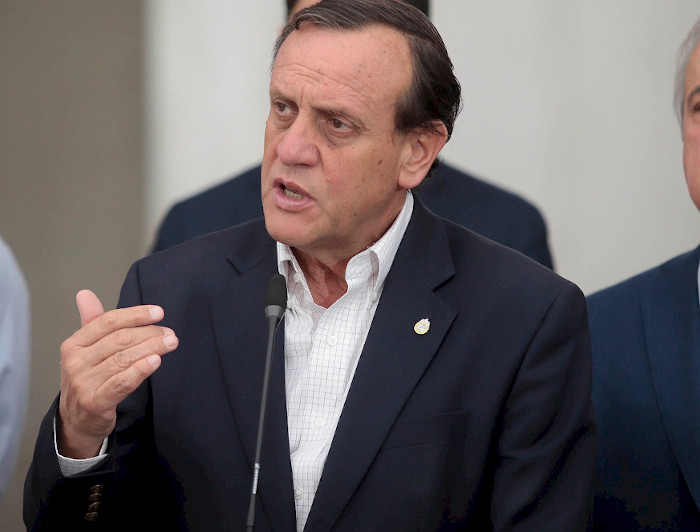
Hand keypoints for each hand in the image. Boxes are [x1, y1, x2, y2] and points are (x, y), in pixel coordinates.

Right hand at [57, 289, 177, 457]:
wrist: (77, 421)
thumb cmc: (88, 380)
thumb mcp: (85, 350)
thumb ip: (91, 322)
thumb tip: (85, 293)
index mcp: (74, 344)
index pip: (108, 321)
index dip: (136, 314)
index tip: (159, 312)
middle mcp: (75, 362)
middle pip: (120, 339)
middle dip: (150, 333)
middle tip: (170, 333)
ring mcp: (83, 383)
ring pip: (125, 359)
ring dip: (152, 348)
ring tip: (171, 343)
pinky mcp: (95, 402)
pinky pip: (122, 382)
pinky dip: (141, 369)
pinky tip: (156, 361)